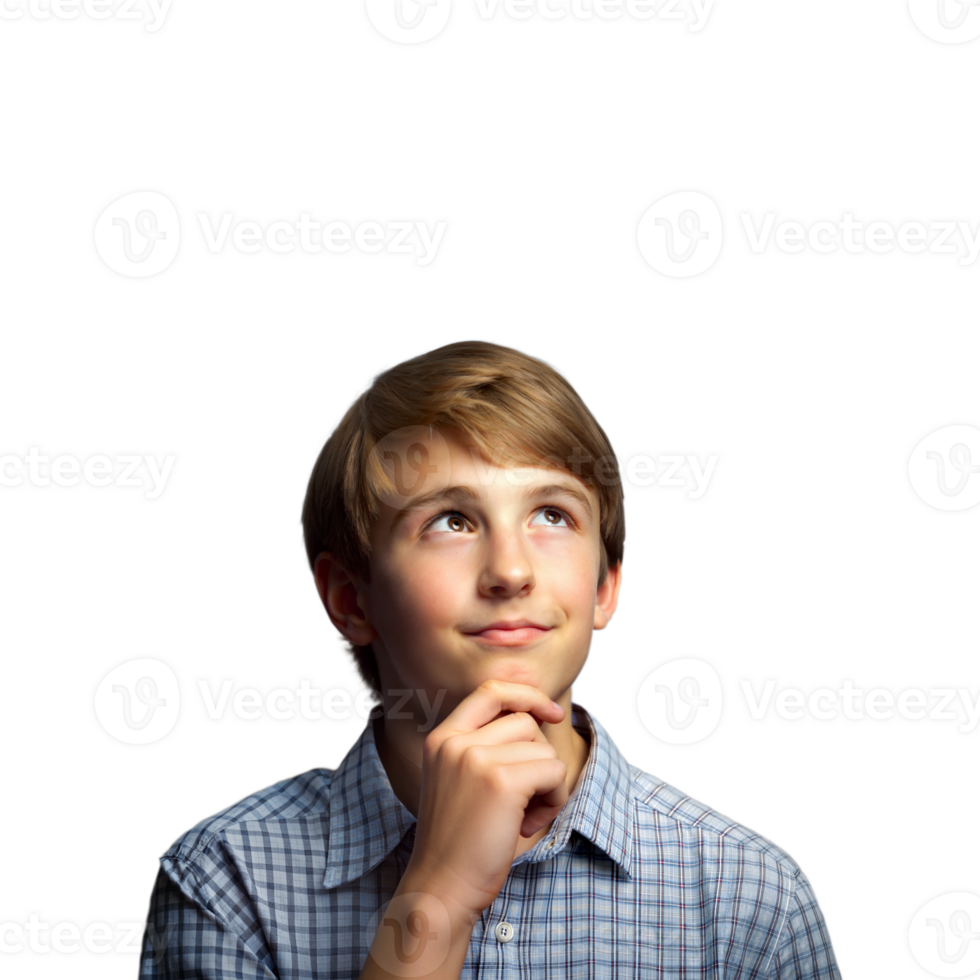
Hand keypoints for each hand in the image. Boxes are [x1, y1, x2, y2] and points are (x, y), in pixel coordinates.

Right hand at [403, 679, 567, 917]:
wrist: (441, 887)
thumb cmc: (459, 840)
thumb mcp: (459, 780)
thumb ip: (484, 746)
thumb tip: (539, 716)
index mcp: (442, 737)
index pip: (491, 691)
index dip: (527, 695)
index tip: (551, 713)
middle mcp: (455, 741)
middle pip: (524, 722)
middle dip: (537, 758)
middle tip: (524, 798)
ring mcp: (476, 758)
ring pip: (542, 748)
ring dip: (547, 783)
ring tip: (523, 814)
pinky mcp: (501, 780)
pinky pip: (554, 771)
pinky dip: (554, 799)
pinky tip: (529, 823)